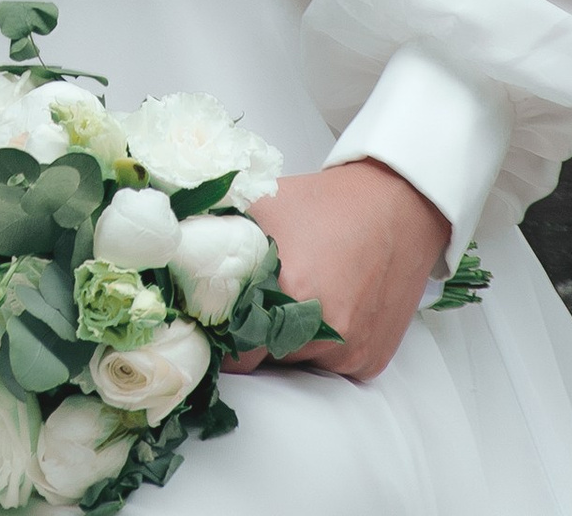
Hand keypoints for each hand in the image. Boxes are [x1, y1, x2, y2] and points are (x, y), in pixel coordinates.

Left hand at [225, 160, 449, 381]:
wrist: (396, 207)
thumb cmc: (326, 203)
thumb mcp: (262, 204)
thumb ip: (218, 232)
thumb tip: (174, 251)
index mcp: (291, 294)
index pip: (234, 350)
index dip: (218, 336)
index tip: (208, 323)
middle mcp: (325, 333)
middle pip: (264, 360)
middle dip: (251, 339)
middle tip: (249, 305)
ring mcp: (351, 353)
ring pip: (296, 365)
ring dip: (286, 344)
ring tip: (293, 297)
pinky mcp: (370, 361)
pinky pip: (328, 368)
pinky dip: (318, 348)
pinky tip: (324, 306)